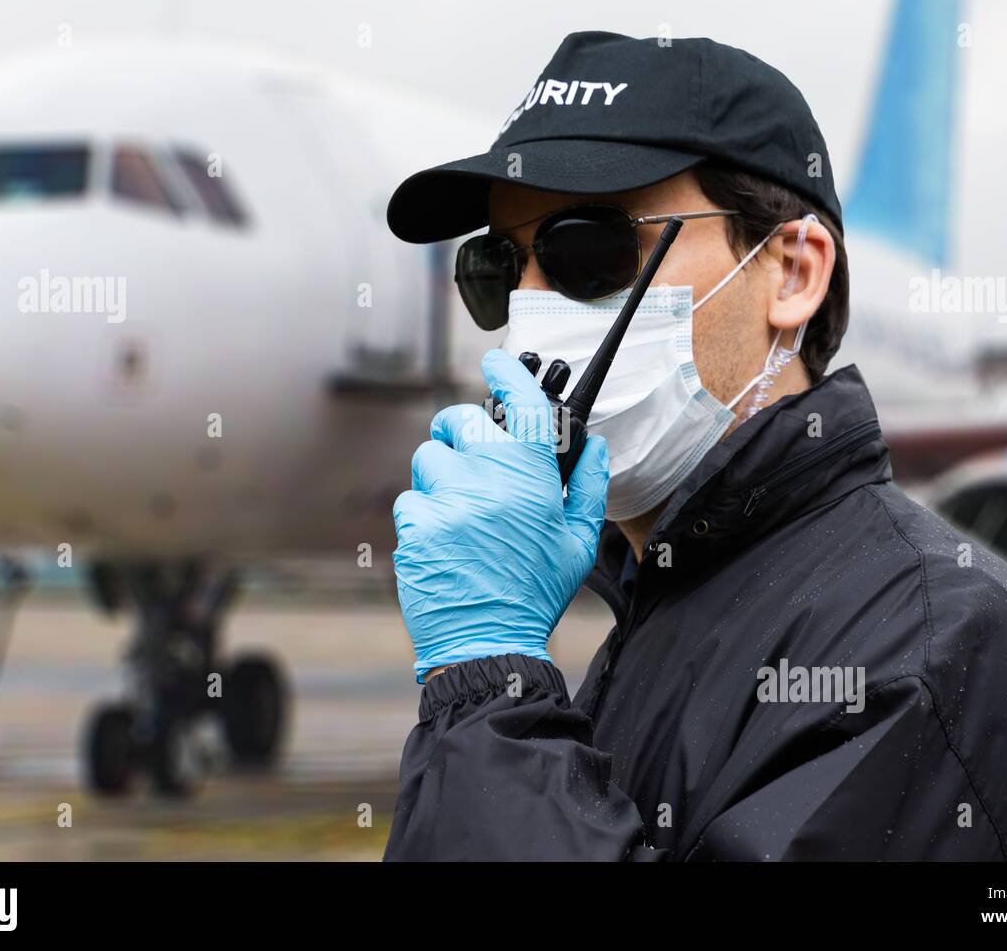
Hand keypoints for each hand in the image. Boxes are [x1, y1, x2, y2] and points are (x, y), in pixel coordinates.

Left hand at [392, 349, 609, 681]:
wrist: (488, 643)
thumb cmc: (535, 594)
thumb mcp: (576, 543)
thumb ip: (587, 488)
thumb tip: (595, 447)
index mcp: (531, 476)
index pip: (520, 401)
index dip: (507, 372)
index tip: (497, 363)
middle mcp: (488, 477)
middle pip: (460, 420)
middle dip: (461, 431)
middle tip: (469, 454)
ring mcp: (448, 499)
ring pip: (429, 458)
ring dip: (440, 475)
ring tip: (458, 510)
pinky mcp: (416, 524)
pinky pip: (411, 500)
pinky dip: (423, 515)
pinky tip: (442, 542)